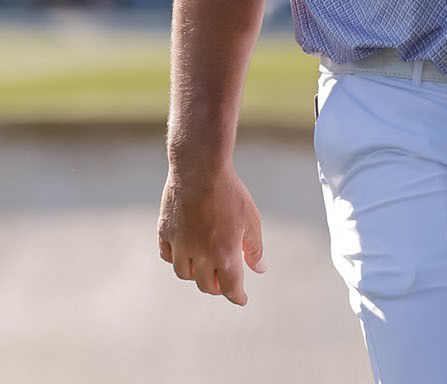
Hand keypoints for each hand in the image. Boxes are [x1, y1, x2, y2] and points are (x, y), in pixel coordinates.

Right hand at [157, 165, 265, 305]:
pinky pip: (168, 256)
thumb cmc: (231, 193)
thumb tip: (259, 269)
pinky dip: (177, 259)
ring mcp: (179, 244)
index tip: (241, 299)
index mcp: (225, 252)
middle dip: (218, 286)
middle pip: (206, 285)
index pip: (230, 287)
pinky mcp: (164, 233)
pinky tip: (187, 252)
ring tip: (206, 266)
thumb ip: (254, 248)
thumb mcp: (251, 219)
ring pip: (184, 273)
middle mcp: (200, 253)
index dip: (237, 297)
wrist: (200, 169)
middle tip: (225, 281)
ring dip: (197, 274)